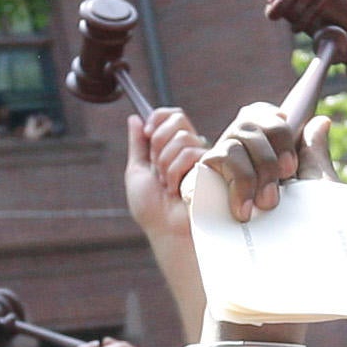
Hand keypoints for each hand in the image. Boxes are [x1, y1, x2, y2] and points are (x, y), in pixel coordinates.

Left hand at [125, 108, 203, 243]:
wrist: (166, 231)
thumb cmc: (152, 210)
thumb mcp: (136, 172)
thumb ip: (137, 145)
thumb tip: (134, 118)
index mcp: (172, 148)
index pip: (171, 115)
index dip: (158, 118)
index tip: (146, 133)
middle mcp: (189, 149)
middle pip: (177, 119)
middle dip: (158, 144)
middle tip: (158, 170)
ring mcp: (202, 158)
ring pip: (182, 138)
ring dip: (165, 165)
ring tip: (168, 186)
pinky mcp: (212, 168)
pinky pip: (190, 153)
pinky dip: (175, 173)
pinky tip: (178, 190)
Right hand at [204, 100, 326, 222]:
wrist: (276, 269)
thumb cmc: (299, 232)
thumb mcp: (315, 190)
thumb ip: (314, 154)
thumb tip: (321, 121)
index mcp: (268, 149)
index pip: (266, 116)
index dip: (278, 129)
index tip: (290, 165)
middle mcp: (242, 151)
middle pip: (252, 119)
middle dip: (272, 151)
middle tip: (283, 185)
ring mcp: (222, 164)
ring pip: (237, 136)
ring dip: (258, 169)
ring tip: (266, 205)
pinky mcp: (203, 180)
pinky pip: (220, 156)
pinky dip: (238, 180)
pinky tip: (243, 210)